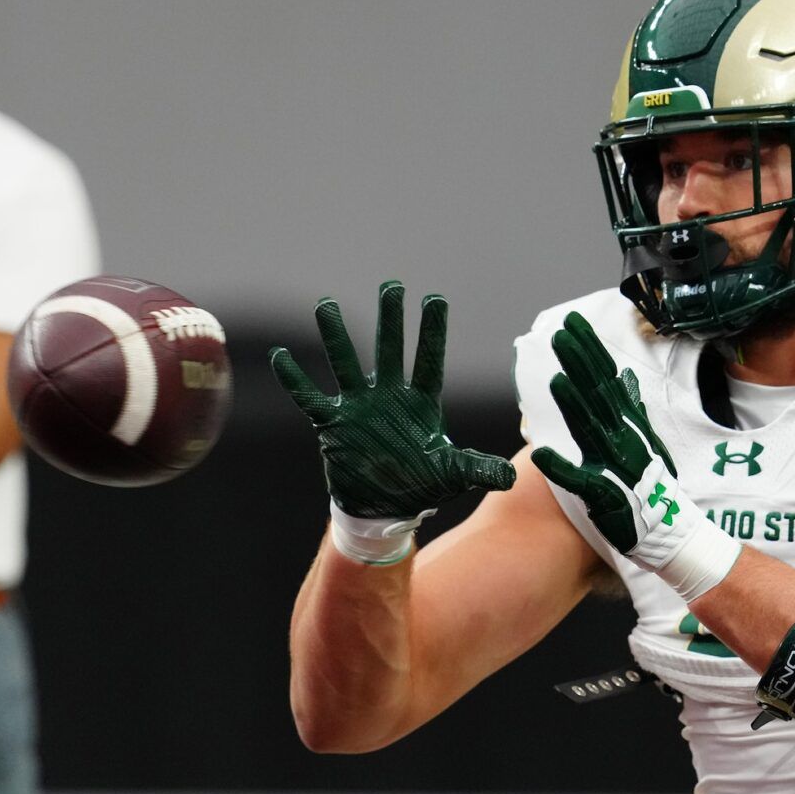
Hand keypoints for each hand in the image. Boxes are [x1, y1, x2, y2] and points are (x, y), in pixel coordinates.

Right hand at [269, 281, 514, 559]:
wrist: (383, 508)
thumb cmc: (421, 485)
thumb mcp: (453, 475)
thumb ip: (478, 468)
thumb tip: (512, 476)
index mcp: (421, 404)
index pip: (428, 360)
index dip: (431, 332)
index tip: (435, 298)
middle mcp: (389, 397)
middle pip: (390, 350)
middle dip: (391, 320)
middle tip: (391, 286)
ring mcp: (359, 407)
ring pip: (346, 363)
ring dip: (337, 336)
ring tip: (327, 304)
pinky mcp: (333, 423)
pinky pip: (310, 397)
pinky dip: (295, 379)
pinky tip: (282, 355)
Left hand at [529, 311, 739, 598]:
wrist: (671, 531)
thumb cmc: (653, 486)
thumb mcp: (645, 439)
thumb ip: (631, 407)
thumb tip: (625, 376)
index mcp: (626, 425)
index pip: (605, 380)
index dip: (589, 352)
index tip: (573, 325)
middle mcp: (621, 439)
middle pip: (598, 395)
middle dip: (580, 364)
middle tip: (562, 334)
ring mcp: (614, 466)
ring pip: (591, 430)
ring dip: (574, 405)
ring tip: (556, 379)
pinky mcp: (604, 496)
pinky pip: (579, 481)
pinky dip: (560, 468)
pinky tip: (540, 453)